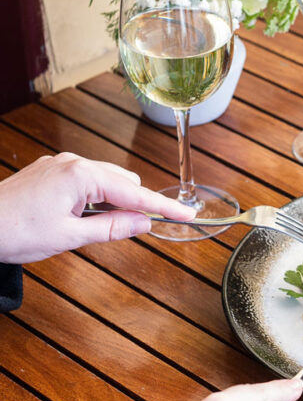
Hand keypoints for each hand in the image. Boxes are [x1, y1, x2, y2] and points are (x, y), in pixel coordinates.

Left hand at [0, 153, 195, 263]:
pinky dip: (96, 197)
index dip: (163, 207)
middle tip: (141, 229)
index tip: (187, 214)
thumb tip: (143, 223)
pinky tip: (86, 216)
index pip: (135, 192)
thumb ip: (112, 228)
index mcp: (81, 175)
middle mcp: (72, 163)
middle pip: (124, 181)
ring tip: (103, 227)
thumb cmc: (12, 231)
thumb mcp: (70, 236)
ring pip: (105, 180)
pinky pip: (86, 180)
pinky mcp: (50, 172)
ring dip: (114, 201)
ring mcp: (60, 165)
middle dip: (136, 203)